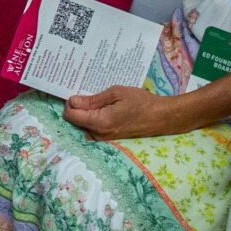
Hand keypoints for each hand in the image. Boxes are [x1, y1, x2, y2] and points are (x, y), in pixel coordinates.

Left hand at [62, 84, 180, 140]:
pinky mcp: (110, 137)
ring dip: (85, 112)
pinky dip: (93, 117)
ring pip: (84, 124)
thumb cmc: (140, 102)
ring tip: (96, 98)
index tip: (76, 92)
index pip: (71, 116)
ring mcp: (105, 138)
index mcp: (99, 122)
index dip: (69, 103)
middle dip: (77, 107)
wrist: (161, 117)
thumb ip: (92, 99)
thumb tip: (72, 101)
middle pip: (75, 121)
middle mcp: (99, 134)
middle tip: (86, 92)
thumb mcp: (116, 93)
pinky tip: (102, 106)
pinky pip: (93, 127)